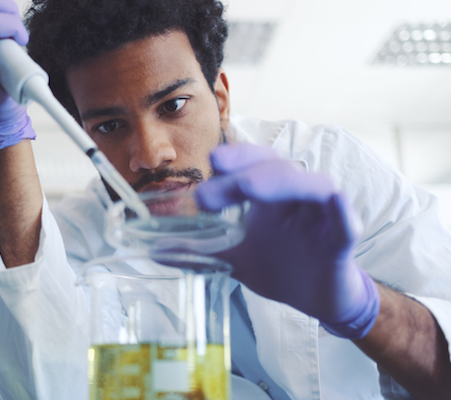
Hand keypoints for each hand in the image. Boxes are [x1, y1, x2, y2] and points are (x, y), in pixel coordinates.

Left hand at [195, 144, 379, 338]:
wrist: (318, 301)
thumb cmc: (282, 268)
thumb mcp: (234, 259)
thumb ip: (198, 253)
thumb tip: (156, 250)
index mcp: (270, 196)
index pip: (253, 164)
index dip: (235, 159)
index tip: (208, 165)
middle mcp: (295, 197)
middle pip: (276, 167)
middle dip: (242, 173)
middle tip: (207, 196)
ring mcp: (320, 215)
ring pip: (309, 184)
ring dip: (279, 182)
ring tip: (248, 189)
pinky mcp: (342, 238)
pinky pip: (344, 219)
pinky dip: (339, 210)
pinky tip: (332, 203)